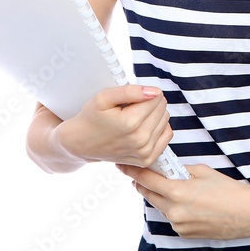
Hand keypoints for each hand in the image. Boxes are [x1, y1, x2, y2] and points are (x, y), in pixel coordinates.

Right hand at [54, 84, 173, 166]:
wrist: (82, 143)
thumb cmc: (92, 118)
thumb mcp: (103, 98)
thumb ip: (129, 91)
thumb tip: (154, 92)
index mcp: (129, 123)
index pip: (156, 97)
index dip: (145, 92)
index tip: (132, 97)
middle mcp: (139, 140)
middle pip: (162, 108)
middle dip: (151, 102)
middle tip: (132, 106)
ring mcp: (144, 152)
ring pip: (165, 120)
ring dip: (154, 114)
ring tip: (135, 116)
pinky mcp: (147, 159)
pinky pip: (167, 135)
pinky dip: (159, 128)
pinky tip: (144, 126)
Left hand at [117, 163, 249, 239]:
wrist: (247, 214)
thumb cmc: (228, 190)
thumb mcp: (202, 171)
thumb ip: (180, 170)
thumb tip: (166, 168)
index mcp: (178, 192)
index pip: (146, 179)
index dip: (133, 170)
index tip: (123, 164)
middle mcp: (174, 211)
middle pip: (147, 193)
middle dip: (143, 182)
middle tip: (141, 171)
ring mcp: (178, 224)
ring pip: (159, 205)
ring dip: (160, 195)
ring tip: (175, 186)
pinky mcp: (184, 233)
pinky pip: (171, 216)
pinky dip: (173, 207)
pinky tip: (188, 202)